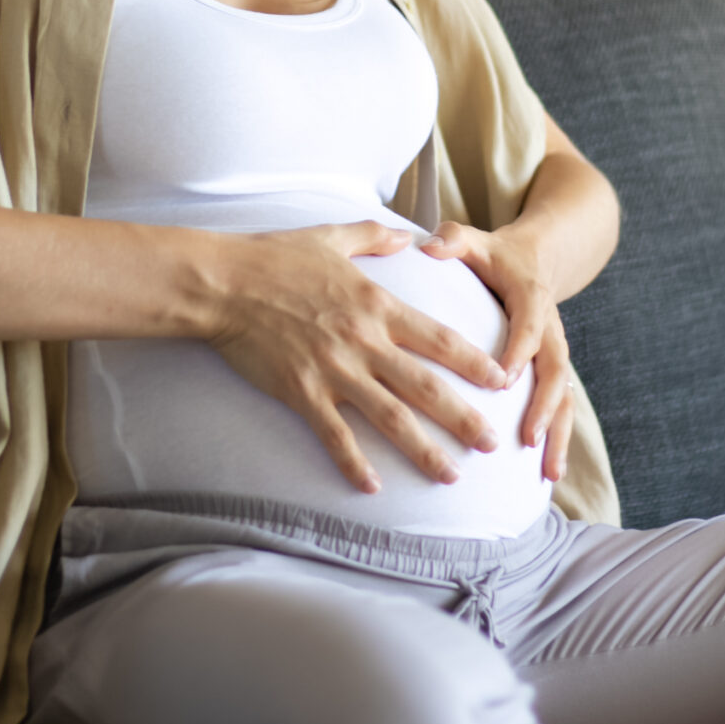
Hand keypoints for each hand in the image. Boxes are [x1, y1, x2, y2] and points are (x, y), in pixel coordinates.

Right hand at [208, 221, 509, 495]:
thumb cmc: (274, 257)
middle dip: (462, 417)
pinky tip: (372, 488)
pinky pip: (335, 435)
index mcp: (377, 305)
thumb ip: (373, 236)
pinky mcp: (302, 392)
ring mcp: (334, 370)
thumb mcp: (331, 236)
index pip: (438, 339)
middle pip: (425, 387)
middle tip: (491, 443)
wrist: (223, 284)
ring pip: (390, 418)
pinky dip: (353, 463)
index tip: (502, 381)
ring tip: (451, 475)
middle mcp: (364, 342)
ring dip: (423, 450)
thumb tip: (408, 235)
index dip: (473, 362)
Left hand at [417, 220, 573, 483]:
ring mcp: (555, 354)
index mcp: (531, 298)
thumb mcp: (475, 241)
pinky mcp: (552, 372)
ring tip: (549, 474)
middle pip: (554, 371)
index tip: (502, 380)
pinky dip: (557, 440)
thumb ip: (454, 241)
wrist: (536, 259)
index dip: (518, 352)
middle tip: (527, 439)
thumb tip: (432, 243)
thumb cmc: (494, 256)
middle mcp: (550, 330)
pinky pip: (560, 408)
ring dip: (558, 435)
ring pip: (564, 397)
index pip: (528, 327)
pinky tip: (549, 476)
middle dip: (543, 407)